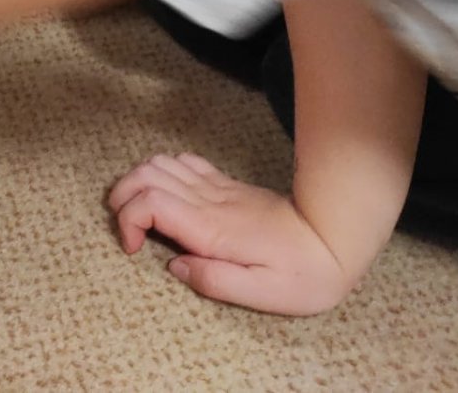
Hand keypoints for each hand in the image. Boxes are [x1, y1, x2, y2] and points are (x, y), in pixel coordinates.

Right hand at [107, 153, 357, 314]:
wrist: (335, 239)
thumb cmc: (303, 274)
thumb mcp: (263, 294)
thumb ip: (213, 281)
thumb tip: (175, 266)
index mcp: (211, 228)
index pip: (150, 202)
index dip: (128, 220)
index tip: (133, 249)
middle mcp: (208, 201)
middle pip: (145, 174)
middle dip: (122, 197)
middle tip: (126, 228)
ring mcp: (216, 188)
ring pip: (159, 163)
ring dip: (137, 183)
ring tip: (140, 214)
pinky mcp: (225, 185)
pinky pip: (182, 163)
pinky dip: (161, 173)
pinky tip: (167, 196)